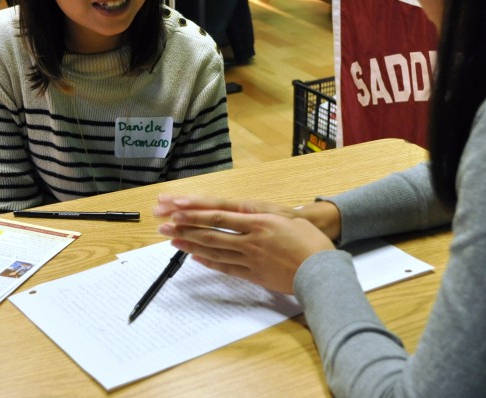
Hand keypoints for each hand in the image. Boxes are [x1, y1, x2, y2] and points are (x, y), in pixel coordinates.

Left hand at [155, 201, 335, 293]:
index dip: (195, 213)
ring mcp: (251, 258)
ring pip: (214, 250)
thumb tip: (242, 213)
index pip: (219, 215)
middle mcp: (251, 239)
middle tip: (164, 225)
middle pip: (211, 232)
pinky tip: (196, 259)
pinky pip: (226, 268)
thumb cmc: (310, 240)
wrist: (322, 270)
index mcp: (258, 220)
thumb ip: (262, 215)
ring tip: (173, 240)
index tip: (176, 210)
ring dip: (191, 245)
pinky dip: (209, 262)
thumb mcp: (287, 218)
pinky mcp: (254, 275)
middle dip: (184, 228)